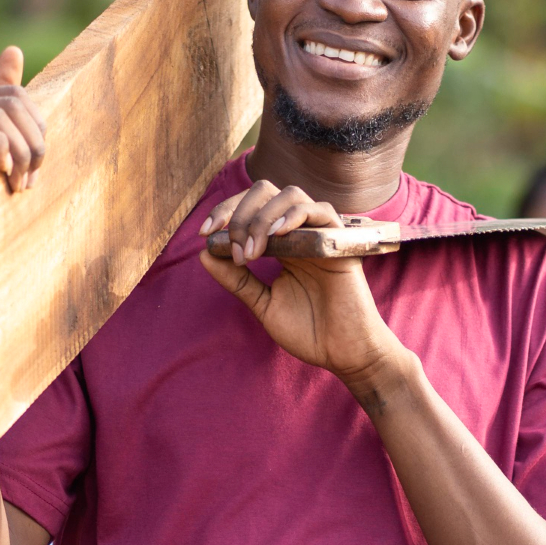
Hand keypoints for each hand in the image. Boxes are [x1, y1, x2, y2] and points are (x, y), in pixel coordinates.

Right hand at [0, 46, 47, 190]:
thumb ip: (4, 101)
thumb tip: (14, 50)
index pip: (15, 96)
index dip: (37, 128)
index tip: (37, 164)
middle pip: (10, 105)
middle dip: (31, 144)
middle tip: (31, 178)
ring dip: (19, 153)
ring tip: (19, 183)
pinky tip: (1, 170)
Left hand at [198, 181, 404, 395]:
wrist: (342, 353)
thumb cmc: (308, 331)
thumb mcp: (263, 304)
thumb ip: (237, 280)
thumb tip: (204, 254)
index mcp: (281, 244)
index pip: (251, 207)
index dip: (225, 212)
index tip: (205, 233)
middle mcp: (300, 233)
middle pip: (266, 191)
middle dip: (239, 212)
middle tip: (234, 248)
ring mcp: (320, 234)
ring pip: (290, 194)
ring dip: (262, 217)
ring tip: (253, 251)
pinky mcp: (341, 242)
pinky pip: (320, 211)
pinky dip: (294, 215)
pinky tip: (277, 234)